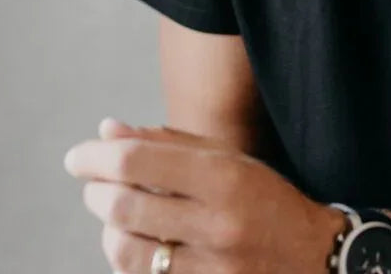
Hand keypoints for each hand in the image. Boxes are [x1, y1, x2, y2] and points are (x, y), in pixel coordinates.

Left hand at [63, 117, 335, 272]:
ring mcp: (208, 268)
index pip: (140, 162)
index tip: (77, 157)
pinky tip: (130, 242)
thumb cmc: (265, 200)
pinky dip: (124, 257)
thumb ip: (167, 144)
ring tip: (112, 213)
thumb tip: (107, 130)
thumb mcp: (228, 160)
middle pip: (123, 207)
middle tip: (91, 183)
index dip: (97, 158)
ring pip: (124, 249)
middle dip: (95, 191)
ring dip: (106, 228)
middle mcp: (216, 223)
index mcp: (224, 177)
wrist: (313, 258)